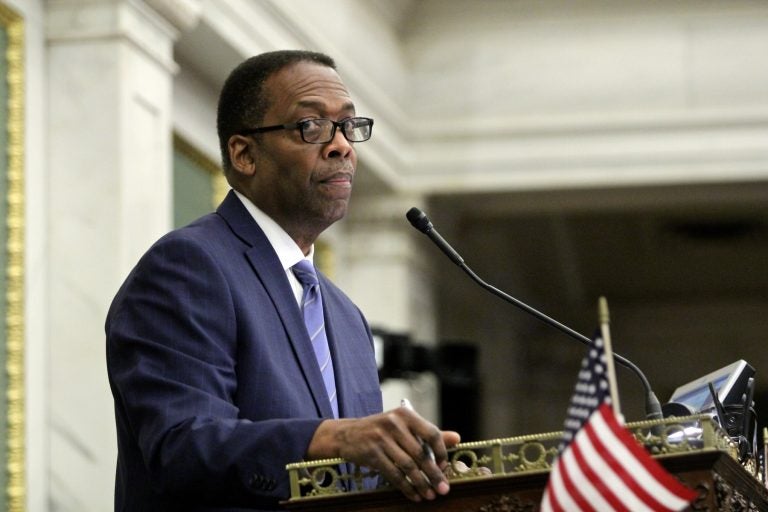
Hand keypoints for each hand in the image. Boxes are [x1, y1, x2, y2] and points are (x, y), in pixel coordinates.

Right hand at [307, 408, 460, 501]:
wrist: (347, 434)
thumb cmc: (381, 430)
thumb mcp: (404, 426)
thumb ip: (429, 433)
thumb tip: (457, 438)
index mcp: (406, 414)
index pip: (431, 433)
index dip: (441, 452)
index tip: (445, 466)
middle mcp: (394, 423)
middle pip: (420, 453)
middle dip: (434, 474)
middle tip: (444, 489)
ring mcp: (381, 439)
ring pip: (408, 466)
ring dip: (421, 484)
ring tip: (430, 496)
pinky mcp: (372, 454)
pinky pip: (394, 474)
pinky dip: (406, 487)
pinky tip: (414, 495)